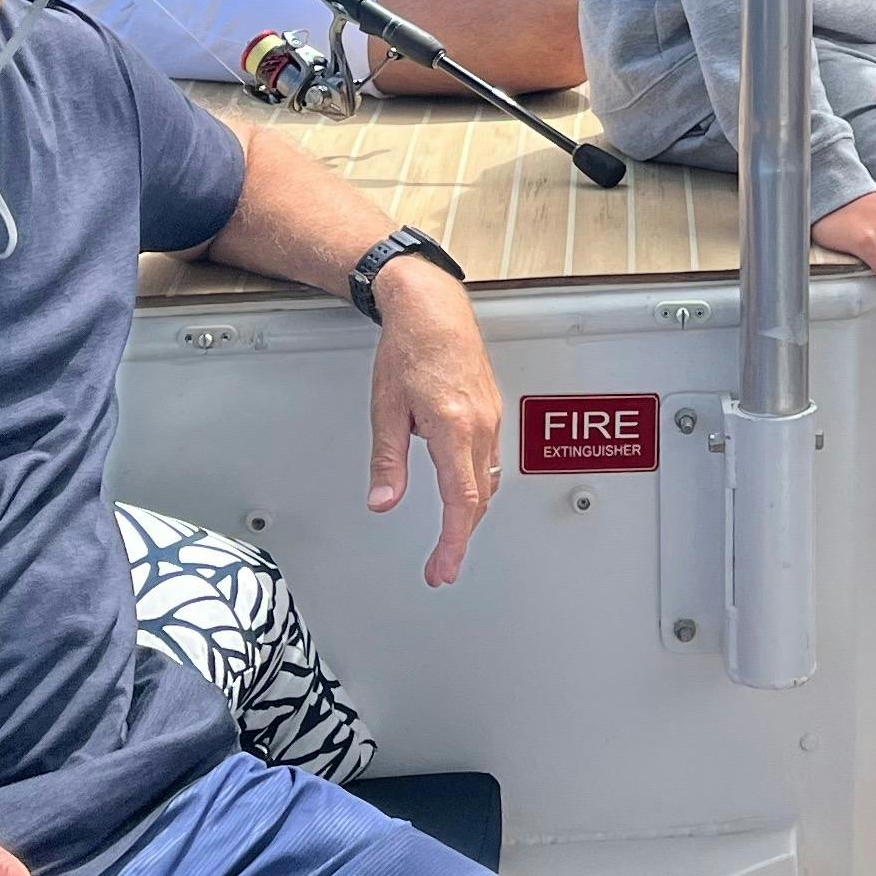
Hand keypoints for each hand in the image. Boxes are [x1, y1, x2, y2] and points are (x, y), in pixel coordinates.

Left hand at [366, 253, 502, 579]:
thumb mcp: (386, 408)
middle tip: (441, 567)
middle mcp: (479, 425)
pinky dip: (477, 487)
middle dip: (460, 538)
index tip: (443, 568)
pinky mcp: (492, 411)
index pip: (460, 500)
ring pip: (487, 482)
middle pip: (477, 499)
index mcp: (452, 426)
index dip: (452, 542)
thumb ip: (388, 460)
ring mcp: (491, 418)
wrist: (433, 307)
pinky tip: (463, 492)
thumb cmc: (409, 347)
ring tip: (451, 538)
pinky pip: (489, 461)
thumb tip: (383, 501)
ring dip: (470, 515)